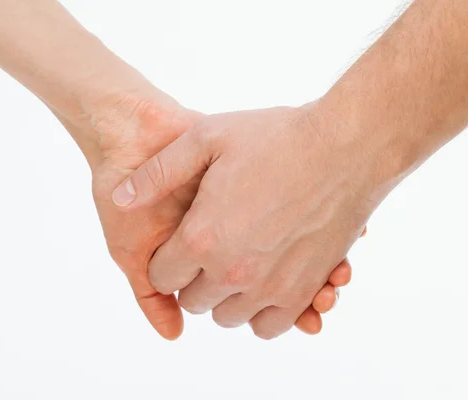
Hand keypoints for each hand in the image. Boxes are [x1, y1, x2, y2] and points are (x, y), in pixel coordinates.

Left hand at [113, 106, 379, 338]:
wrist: (347, 147)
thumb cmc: (278, 138)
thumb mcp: (207, 137)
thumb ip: (158, 173)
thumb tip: (120, 198)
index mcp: (203, 237)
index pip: (162, 275)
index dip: (167, 258)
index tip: (181, 241)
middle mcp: (233, 272)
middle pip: (193, 300)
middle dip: (194, 278)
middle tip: (210, 249)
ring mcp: (271, 286)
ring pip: (229, 318)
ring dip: (226, 297)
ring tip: (237, 265)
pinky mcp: (304, 290)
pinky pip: (271, 326)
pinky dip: (261, 314)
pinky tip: (265, 286)